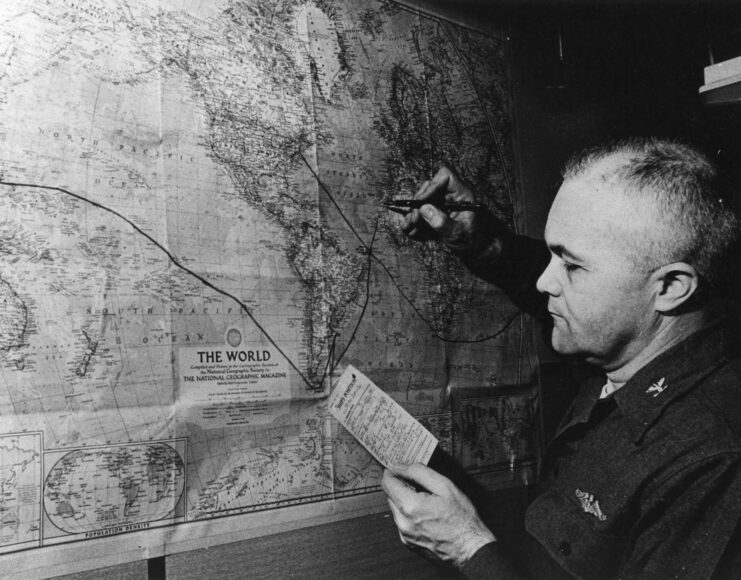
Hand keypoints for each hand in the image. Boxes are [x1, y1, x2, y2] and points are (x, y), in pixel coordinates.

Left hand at [381, 463, 495, 567]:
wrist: (471, 550)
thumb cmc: (462, 519)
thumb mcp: (445, 486)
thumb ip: (419, 472)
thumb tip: (400, 467)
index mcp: (410, 507)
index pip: (387, 483)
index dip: (392, 472)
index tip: (399, 468)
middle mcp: (403, 523)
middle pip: (389, 495)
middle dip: (400, 486)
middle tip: (417, 482)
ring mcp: (405, 535)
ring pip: (396, 509)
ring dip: (405, 500)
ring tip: (427, 499)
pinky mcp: (409, 544)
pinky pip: (402, 522)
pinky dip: (410, 514)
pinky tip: (427, 514)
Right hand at [402, 167, 477, 251]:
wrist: (475, 249)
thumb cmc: (471, 240)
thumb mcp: (457, 234)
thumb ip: (442, 222)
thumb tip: (424, 209)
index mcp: (461, 195)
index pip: (446, 177)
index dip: (432, 186)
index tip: (421, 201)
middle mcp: (451, 195)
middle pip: (430, 187)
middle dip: (418, 203)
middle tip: (413, 219)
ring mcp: (443, 202)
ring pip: (423, 200)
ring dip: (414, 213)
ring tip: (408, 226)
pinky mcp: (437, 211)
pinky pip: (422, 210)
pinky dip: (415, 219)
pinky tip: (411, 230)